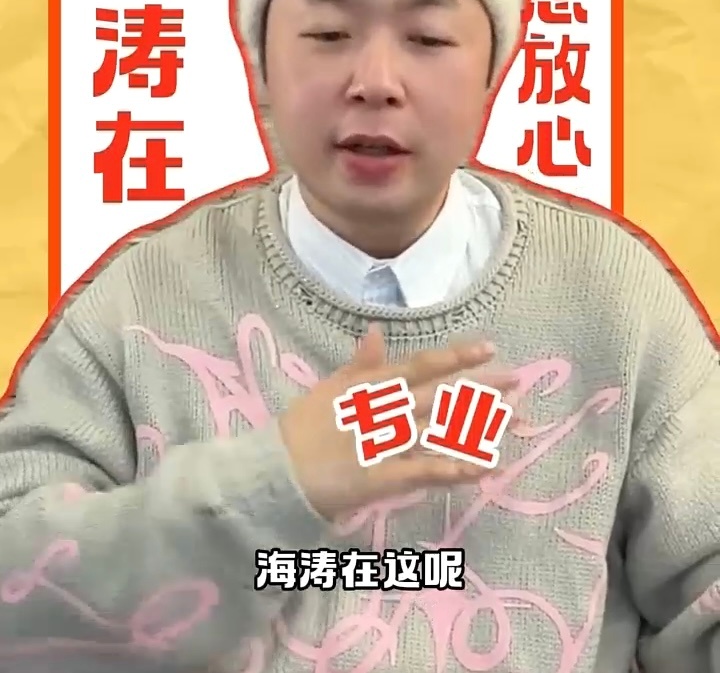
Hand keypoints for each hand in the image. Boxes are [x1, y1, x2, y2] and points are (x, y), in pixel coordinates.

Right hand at [278, 324, 518, 520]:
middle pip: (441, 393)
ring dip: (477, 421)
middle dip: (480, 386)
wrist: (276, 472)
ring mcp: (388, 442)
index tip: (488, 346)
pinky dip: (454, 468)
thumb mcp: (330, 388)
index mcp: (372, 385)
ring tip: (512, 416)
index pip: (422, 365)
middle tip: (517, 379)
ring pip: (441, 427)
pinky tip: (482, 466)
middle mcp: (386, 409)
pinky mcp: (386, 477)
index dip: (456, 355)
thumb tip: (378, 331)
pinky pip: (426, 470)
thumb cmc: (303, 429)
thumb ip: (359, 364)